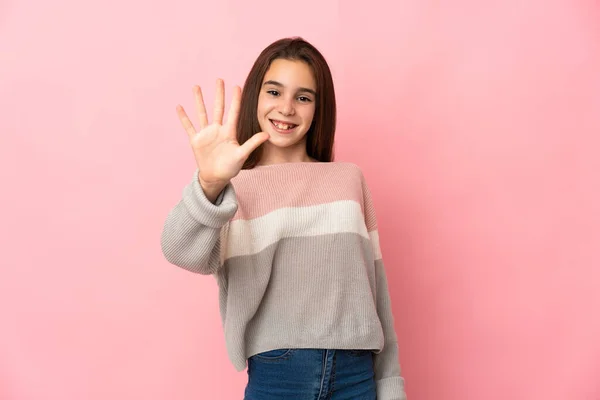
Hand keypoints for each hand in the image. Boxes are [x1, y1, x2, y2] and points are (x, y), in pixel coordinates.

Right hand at [176, 79, 269, 200]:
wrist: (216, 177)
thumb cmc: (230, 167)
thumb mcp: (242, 155)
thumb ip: (253, 143)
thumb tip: (267, 134)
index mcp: (229, 132)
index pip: (233, 112)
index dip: (235, 100)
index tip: (237, 86)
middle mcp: (217, 129)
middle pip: (218, 108)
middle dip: (219, 94)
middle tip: (219, 79)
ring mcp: (206, 134)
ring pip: (202, 113)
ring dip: (199, 100)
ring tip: (196, 87)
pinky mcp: (196, 140)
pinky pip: (189, 126)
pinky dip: (184, 117)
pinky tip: (179, 106)